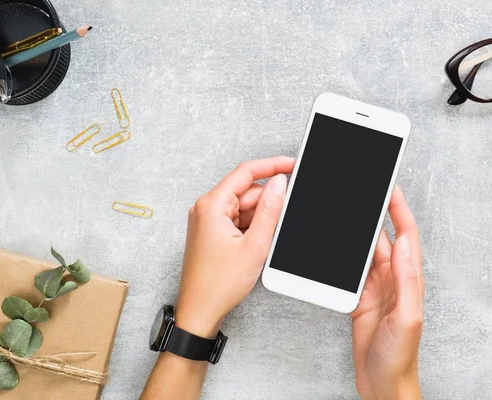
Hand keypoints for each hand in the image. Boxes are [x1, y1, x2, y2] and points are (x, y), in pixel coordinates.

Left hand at [175, 157, 294, 337]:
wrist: (199, 310)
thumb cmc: (218, 284)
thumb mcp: (254, 245)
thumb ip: (269, 210)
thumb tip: (279, 183)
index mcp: (212, 205)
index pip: (246, 172)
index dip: (272, 165)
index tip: (292, 165)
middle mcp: (206, 208)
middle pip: (247, 191)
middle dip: (268, 202)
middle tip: (285, 216)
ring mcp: (208, 220)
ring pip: (244, 207)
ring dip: (260, 218)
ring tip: (264, 242)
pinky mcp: (212, 232)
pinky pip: (238, 219)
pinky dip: (252, 227)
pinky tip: (257, 244)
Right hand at [351, 186, 423, 399]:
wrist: (383, 383)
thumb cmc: (400, 356)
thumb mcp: (407, 317)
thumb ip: (406, 280)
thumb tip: (405, 242)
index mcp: (409, 280)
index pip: (406, 235)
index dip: (399, 209)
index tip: (390, 188)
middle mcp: (393, 279)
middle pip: (383, 237)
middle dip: (375, 213)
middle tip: (365, 192)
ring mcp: (376, 287)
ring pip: (365, 251)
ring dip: (356, 232)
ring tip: (347, 212)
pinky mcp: (360, 297)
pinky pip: (350, 270)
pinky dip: (342, 256)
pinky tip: (335, 246)